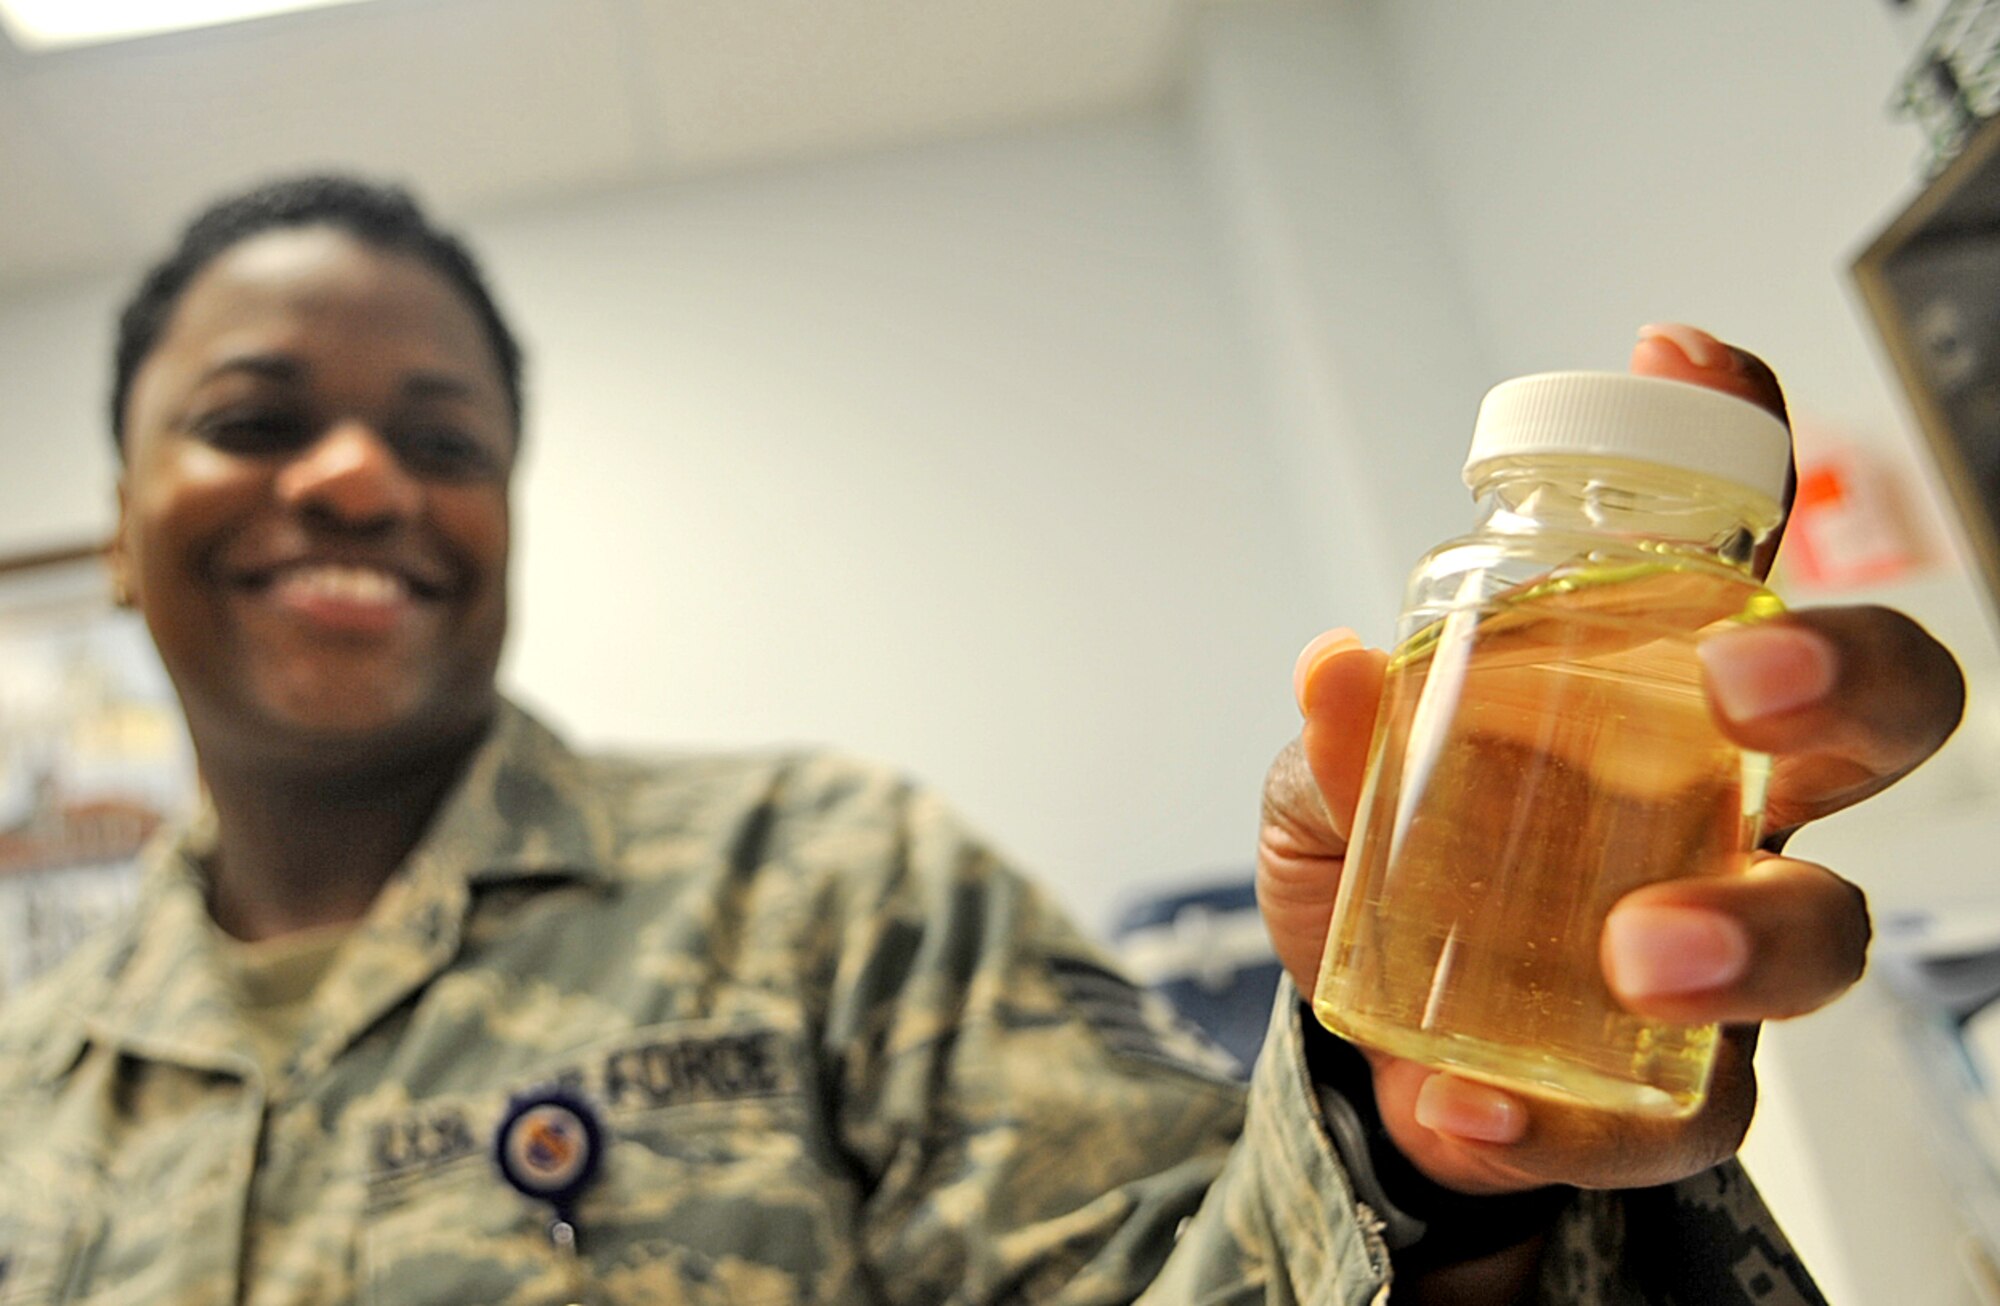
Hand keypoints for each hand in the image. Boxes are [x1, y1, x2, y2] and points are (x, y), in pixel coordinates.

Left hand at [1259, 323, 1965, 1195]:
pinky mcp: (1673, 1088)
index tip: (1675, 357)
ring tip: (1634, 950)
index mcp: (1645, 696)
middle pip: (1875, 715)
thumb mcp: (1329, 790)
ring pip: (1830, 926)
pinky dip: (1576, 1117)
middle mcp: (1722, 804)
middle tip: (1744, 686)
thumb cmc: (1383, 869)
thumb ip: (1341, 740)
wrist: (1371, 1046)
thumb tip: (1335, 668)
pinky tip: (1474, 1102)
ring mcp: (1722, 944)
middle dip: (1844, 678)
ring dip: (1752, 931)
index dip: (1734, 435)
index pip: (1727, 543)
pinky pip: (1687, 1112)